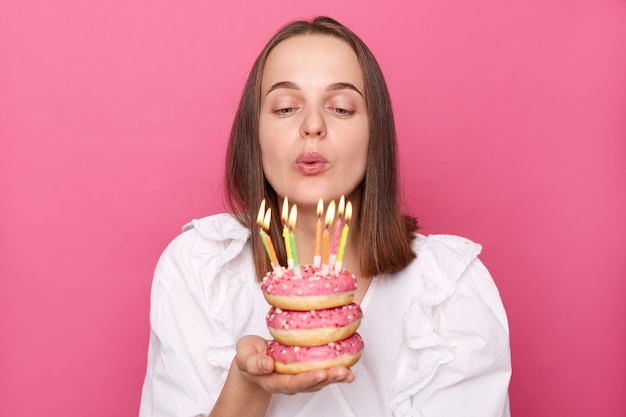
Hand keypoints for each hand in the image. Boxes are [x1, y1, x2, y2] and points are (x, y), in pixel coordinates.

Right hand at [235, 335, 354, 394]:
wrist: (252, 358)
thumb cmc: (249, 355)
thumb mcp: (244, 356)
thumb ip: (253, 362)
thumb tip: (267, 364)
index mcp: (274, 380)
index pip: (293, 383)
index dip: (308, 378)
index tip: (321, 372)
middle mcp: (289, 382)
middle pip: (311, 384)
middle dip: (329, 378)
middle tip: (344, 372)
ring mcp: (298, 377)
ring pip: (319, 379)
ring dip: (335, 376)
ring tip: (349, 371)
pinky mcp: (305, 370)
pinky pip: (321, 371)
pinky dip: (335, 368)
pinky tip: (346, 362)